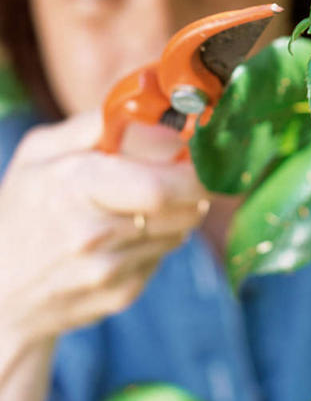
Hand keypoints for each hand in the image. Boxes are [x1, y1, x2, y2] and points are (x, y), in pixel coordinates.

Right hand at [0, 111, 209, 349]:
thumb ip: (96, 123)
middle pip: (183, 210)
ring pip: (180, 231)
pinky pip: (163, 257)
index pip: (159, 186)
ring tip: (147, 202)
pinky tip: (128, 234)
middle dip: (198, 188)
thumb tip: (150, 104)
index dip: (193, 170)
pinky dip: (158, 241)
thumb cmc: (21, 210)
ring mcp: (109, 271)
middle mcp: (94, 234)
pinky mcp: (121, 295)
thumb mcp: (40, 152)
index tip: (199, 154)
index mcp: (75, 186)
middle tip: (194, 173)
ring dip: (179, 213)